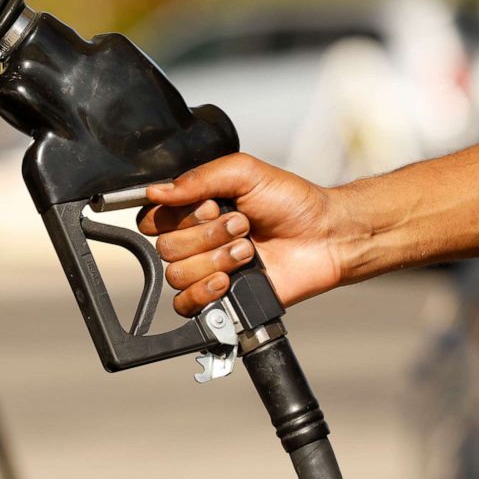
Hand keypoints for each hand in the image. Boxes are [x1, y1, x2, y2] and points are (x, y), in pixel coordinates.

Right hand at [138, 153, 345, 314]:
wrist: (325, 236)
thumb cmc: (292, 202)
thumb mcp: (245, 172)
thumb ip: (199, 178)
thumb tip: (155, 191)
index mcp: (196, 209)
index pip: (154, 217)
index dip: (178, 215)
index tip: (211, 206)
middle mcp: (197, 240)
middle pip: (165, 247)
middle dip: (207, 235)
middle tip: (242, 226)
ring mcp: (207, 270)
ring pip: (177, 274)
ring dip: (215, 260)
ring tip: (248, 251)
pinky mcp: (219, 299)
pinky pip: (185, 305)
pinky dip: (203, 292)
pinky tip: (228, 280)